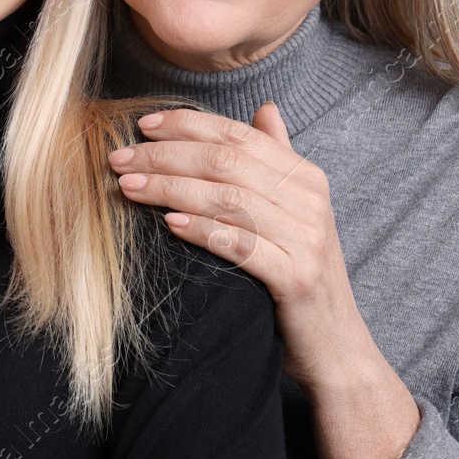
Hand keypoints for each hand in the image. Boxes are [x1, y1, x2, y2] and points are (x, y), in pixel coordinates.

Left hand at [109, 104, 419, 458]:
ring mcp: (306, 238)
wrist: (338, 349)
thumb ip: (278, 161)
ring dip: (171, 188)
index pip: (238, 134)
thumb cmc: (302, 278)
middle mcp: (310, 200)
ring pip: (227, 197)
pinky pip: (240, 244)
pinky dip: (202, 229)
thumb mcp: (296, 213)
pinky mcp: (296, 277)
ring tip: (129, 187)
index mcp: (306, 176)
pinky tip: (168, 224)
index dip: (187, 124)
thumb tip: (265, 109)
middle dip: (166, 155)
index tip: (142, 125)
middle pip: (225, 161)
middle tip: (120, 158)